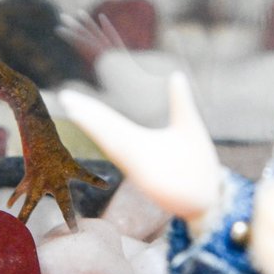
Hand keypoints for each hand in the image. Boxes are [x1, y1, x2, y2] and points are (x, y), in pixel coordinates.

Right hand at [59, 72, 221, 222]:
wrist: (210, 199)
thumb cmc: (197, 166)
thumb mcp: (189, 125)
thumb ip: (180, 101)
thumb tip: (176, 75)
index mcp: (139, 140)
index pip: (109, 121)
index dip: (90, 109)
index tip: (70, 97)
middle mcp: (134, 152)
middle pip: (105, 129)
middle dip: (86, 114)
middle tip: (64, 96)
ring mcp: (139, 166)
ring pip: (112, 142)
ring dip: (95, 127)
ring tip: (75, 109)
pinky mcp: (149, 179)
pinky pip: (131, 162)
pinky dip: (117, 149)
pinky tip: (107, 139)